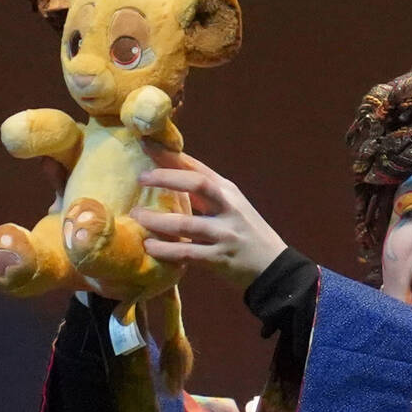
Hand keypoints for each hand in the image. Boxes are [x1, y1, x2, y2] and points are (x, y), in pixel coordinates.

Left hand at [134, 150, 287, 289]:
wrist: (274, 268)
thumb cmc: (247, 234)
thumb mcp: (232, 207)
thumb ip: (205, 195)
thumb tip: (169, 177)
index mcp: (228, 191)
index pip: (197, 167)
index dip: (170, 155)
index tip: (146, 143)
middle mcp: (229, 208)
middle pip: (197, 184)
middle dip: (166, 178)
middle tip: (140, 178)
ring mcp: (225, 234)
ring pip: (186, 223)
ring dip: (158, 220)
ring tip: (137, 216)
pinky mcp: (220, 259)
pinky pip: (188, 253)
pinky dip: (166, 250)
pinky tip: (150, 247)